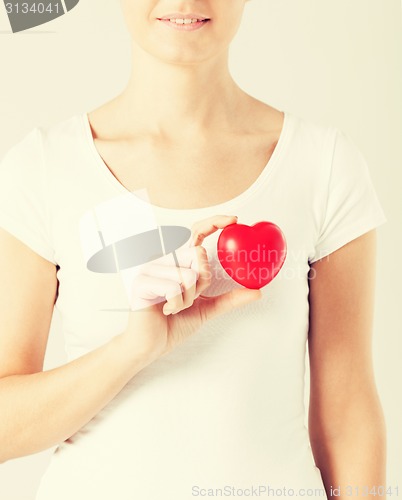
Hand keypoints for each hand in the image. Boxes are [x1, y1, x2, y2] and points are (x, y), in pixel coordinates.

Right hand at [121, 215, 261, 360]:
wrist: (151, 346)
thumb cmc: (174, 325)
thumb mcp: (208, 309)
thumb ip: (230, 298)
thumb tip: (257, 291)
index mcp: (178, 262)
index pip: (196, 234)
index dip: (215, 223)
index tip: (234, 221)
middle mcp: (164, 260)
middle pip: (198, 255)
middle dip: (201, 283)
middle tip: (188, 298)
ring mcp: (150, 269)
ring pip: (188, 274)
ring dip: (187, 299)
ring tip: (173, 307)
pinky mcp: (142, 281)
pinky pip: (173, 288)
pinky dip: (176, 304)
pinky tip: (165, 310)